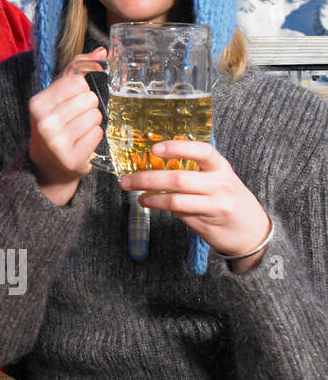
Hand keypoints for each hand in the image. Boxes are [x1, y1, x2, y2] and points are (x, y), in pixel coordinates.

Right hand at [27, 47, 106, 204]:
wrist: (47, 163)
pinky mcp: (72, 158)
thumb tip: (102, 52)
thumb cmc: (55, 121)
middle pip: (90, 99)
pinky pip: (98, 135)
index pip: (77, 81)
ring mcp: (57, 142)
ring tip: (80, 128)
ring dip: (94, 121)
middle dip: (89, 106)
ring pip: (96, 117)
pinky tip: (83, 141)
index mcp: (38, 103)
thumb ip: (76, 69)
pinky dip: (95, 136)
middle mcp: (44, 122)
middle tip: (77, 116)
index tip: (76, 96)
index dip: (83, 87)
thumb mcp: (57, 94)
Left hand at [119, 141, 271, 266]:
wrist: (253, 231)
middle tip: (126, 179)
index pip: (202, 151)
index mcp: (220, 167)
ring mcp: (216, 204)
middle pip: (178, 178)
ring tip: (134, 192)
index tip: (155, 149)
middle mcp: (220, 184)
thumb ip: (193, 171)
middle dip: (147, 178)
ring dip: (149, 195)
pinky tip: (148, 201)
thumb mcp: (218, 178)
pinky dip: (158, 205)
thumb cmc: (228, 199)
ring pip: (175, 198)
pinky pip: (178, 211)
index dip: (177, 148)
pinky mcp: (209, 220)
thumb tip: (154, 164)